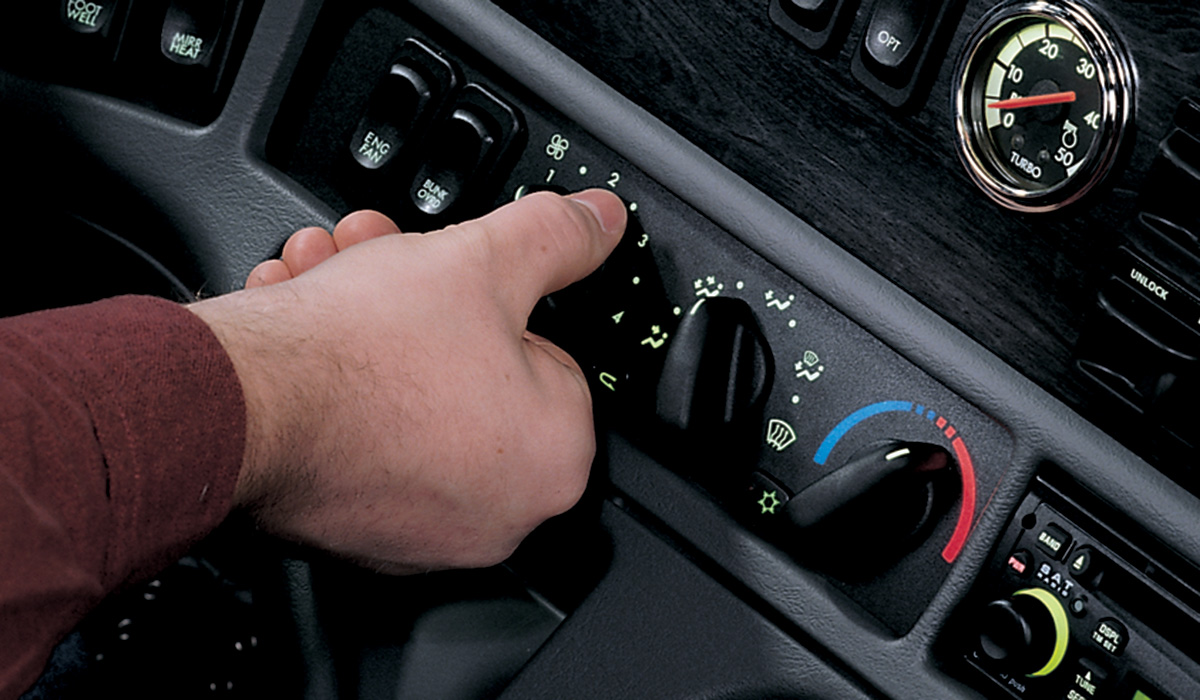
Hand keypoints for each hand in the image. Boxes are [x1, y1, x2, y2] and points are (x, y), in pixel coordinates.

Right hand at [189, 190, 626, 572]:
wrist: (237, 405)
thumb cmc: (363, 355)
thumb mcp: (486, 258)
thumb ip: (557, 237)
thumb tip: (599, 222)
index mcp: (554, 457)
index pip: (547, 356)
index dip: (494, 303)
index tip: (456, 281)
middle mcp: (497, 513)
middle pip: (469, 373)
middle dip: (419, 302)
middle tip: (384, 265)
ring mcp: (420, 533)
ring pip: (407, 400)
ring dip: (368, 328)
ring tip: (329, 282)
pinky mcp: (350, 532)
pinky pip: (359, 441)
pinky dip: (334, 389)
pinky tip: (304, 341)